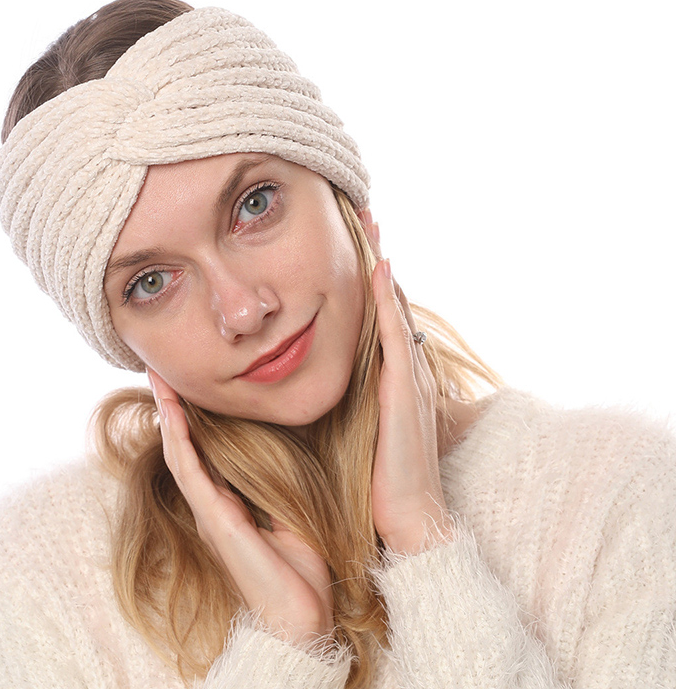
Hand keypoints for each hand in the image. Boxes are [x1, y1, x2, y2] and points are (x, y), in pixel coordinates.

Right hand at [148, 370, 334, 646]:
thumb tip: (287, 446)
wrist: (303, 617)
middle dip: (171, 408)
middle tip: (162, 371)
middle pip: (182, 446)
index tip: (187, 382)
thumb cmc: (301, 570)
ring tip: (160, 381)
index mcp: (228, 503)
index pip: (202, 450)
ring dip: (168, 416)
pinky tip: (173, 415)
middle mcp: (211, 506)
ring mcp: (209, 514)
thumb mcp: (291, 512)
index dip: (191, 416)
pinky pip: (191, 473)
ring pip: (179, 454)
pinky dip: (179, 442)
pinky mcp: (216, 521)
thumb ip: (278, 484)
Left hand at [360, 213, 454, 554]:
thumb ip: (352, 398)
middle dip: (376, 257)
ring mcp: (408, 375)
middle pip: (390, 299)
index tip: (353, 243)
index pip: (380, 315)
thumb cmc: (380, 478)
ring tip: (370, 225)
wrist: (409, 517)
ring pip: (394, 307)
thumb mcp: (363, 427)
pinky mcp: (404, 389)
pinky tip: (381, 271)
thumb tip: (323, 378)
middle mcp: (405, 367)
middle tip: (363, 214)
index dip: (369, 278)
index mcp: (392, 376)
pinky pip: (394, 335)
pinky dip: (389, 301)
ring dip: (382, 265)